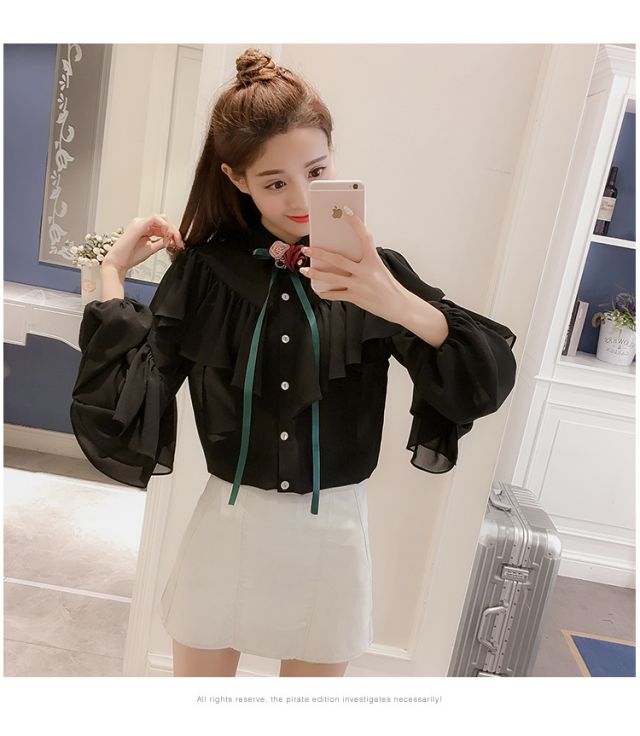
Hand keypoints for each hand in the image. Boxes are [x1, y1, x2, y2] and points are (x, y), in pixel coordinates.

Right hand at [101, 214, 184, 273]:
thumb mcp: (152, 248)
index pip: (163, 225)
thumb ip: (162, 242)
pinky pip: (155, 219)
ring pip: (162, 218)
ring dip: (171, 229)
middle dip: (174, 231)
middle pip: (164, 220)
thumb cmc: (130, 256)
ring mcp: (139, 222)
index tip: (179, 244)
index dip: (174, 233)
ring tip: (173, 240)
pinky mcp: (138, 225)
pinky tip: (166, 235)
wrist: (119, 262)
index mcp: (145, 228)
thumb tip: (172, 239)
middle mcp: (142, 223)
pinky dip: (164, 226)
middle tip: (179, 243)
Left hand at [299, 207, 406, 322]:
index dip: (356, 223)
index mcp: (373, 260)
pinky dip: (325, 293)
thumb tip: (341, 256)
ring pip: (331, 277)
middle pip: (338, 260)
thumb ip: (363, 261)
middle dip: (319, 253)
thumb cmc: (387, 285)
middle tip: (306, 248)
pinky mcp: (355, 297)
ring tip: (304, 269)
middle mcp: (365, 272)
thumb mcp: (378, 268)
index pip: (364, 237)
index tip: (346, 210)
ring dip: (315, 273)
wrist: (397, 305)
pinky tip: (319, 290)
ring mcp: (359, 285)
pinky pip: (336, 294)